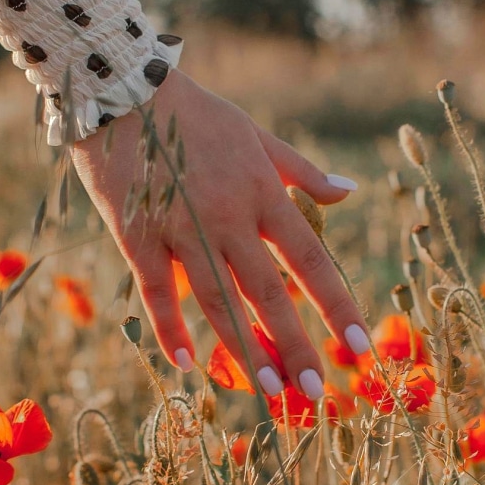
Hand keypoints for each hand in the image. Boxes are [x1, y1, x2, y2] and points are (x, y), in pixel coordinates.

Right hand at [71, 71, 369, 399]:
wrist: (124, 90)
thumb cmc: (197, 113)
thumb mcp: (258, 136)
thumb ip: (302, 171)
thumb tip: (350, 191)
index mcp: (262, 194)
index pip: (310, 260)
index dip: (337, 306)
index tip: (360, 347)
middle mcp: (228, 218)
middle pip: (269, 293)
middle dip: (295, 346)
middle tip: (316, 394)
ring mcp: (181, 230)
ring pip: (218, 301)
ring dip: (244, 350)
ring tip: (268, 391)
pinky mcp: (138, 236)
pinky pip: (157, 292)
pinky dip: (171, 329)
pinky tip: (186, 365)